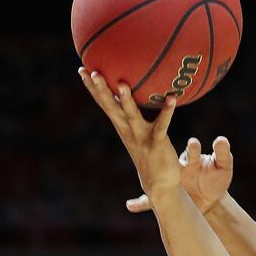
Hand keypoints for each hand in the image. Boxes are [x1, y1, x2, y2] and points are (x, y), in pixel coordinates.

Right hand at [79, 68, 180, 200]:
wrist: (160, 186)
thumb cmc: (152, 157)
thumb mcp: (139, 135)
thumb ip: (136, 118)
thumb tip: (134, 100)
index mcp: (122, 127)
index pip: (105, 104)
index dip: (93, 88)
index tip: (82, 69)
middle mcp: (128, 131)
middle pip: (111, 107)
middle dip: (100, 90)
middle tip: (91, 71)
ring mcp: (141, 137)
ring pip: (131, 115)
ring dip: (125, 100)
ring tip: (122, 82)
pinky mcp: (156, 143)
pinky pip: (162, 125)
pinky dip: (167, 111)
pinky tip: (172, 97)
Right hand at [126, 135, 233, 213]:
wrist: (210, 200)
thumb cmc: (216, 178)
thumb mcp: (223, 167)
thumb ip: (223, 154)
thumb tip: (221, 139)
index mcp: (192, 159)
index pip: (192, 152)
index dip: (192, 148)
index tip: (193, 143)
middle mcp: (176, 167)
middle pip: (169, 162)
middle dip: (166, 161)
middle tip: (162, 158)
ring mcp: (167, 182)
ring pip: (156, 180)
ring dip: (150, 180)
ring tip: (142, 183)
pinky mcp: (162, 196)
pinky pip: (149, 200)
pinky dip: (140, 203)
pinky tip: (130, 206)